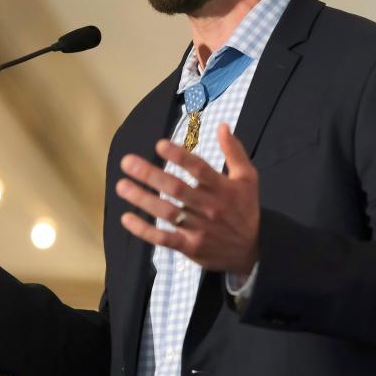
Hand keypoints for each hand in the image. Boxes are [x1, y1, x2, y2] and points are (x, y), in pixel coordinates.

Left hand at [116, 123, 259, 273]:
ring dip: (142, 199)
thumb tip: (222, 125)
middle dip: (150, 175)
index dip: (179, 157)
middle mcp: (209, 207)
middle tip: (127, 162)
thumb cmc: (245, 208)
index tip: (159, 144)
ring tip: (121, 185)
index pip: (199, 169)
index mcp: (222, 188)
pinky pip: (164, 239)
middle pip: (177, 189)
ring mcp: (199, 229)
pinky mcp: (190, 247)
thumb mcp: (248, 178)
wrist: (253, 250)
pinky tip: (127, 217)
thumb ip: (234, 151)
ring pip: (167, 212)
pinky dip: (144, 230)